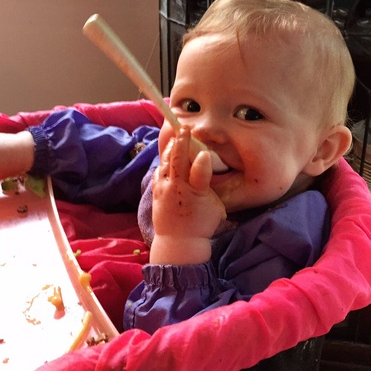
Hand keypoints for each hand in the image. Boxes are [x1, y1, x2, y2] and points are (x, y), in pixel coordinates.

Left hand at [150, 127, 225, 264]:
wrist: (178, 243)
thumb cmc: (201, 224)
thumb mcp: (214, 206)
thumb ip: (206, 179)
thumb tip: (204, 157)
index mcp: (189, 188)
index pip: (189, 161)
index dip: (189, 145)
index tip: (190, 131)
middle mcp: (172, 186)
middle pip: (174, 159)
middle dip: (179, 142)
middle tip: (184, 128)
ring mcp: (161, 189)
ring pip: (164, 163)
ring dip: (170, 149)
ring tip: (176, 138)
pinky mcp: (156, 193)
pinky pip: (159, 172)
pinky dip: (164, 162)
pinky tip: (168, 157)